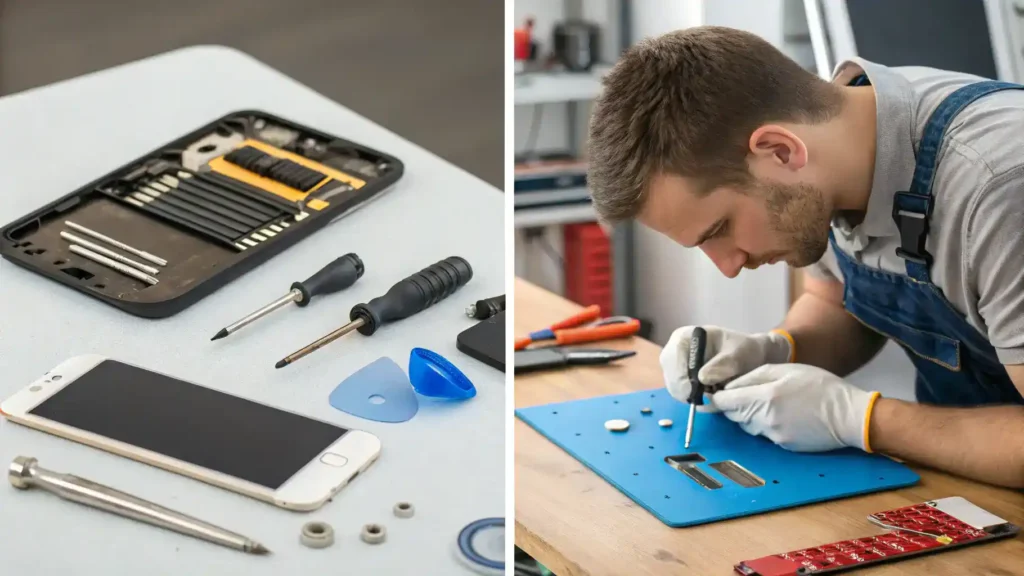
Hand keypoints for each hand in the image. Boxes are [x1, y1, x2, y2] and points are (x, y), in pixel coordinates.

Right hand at [660, 325, 791, 409]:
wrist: (748, 356)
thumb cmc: (743, 350)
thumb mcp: (737, 354)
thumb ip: (722, 365)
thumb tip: (702, 378)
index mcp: (683, 337)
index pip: (671, 360)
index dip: (681, 378)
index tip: (698, 392)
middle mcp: (674, 351)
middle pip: (670, 376)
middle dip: (686, 390)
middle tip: (707, 397)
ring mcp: (675, 366)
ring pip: (674, 388)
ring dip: (690, 396)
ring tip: (712, 393)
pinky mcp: (680, 379)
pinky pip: (680, 393)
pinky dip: (693, 398)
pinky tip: (708, 394)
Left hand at [709, 363, 880, 451]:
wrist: (849, 415)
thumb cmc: (820, 387)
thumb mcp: (786, 369)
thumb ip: (754, 376)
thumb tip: (730, 384)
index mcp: (765, 396)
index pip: (726, 401)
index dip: (717, 397)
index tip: (714, 393)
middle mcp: (766, 419)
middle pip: (734, 415)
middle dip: (732, 405)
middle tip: (739, 394)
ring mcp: (774, 435)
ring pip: (747, 426)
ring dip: (747, 415)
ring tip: (765, 402)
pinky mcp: (783, 445)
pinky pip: (764, 434)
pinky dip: (764, 424)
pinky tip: (781, 414)